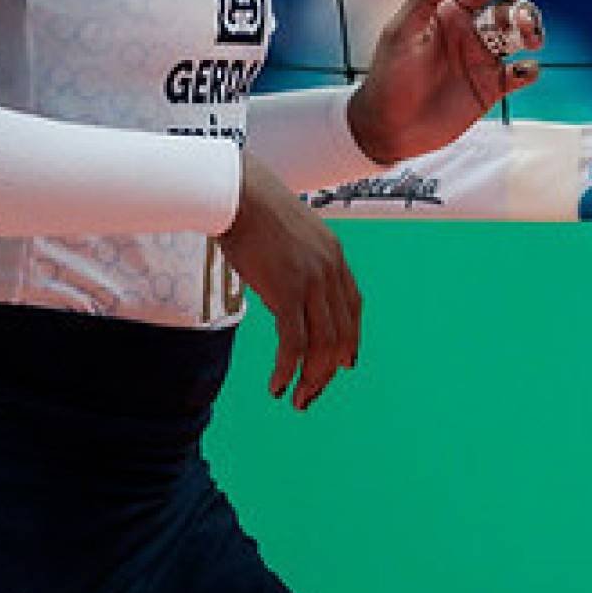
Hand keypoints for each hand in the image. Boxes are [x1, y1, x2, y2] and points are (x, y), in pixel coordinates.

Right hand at [217, 154, 362, 408]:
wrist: (238, 194)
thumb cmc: (253, 212)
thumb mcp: (288, 238)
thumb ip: (296, 265)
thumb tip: (285, 291)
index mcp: (334, 257)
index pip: (353, 308)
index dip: (351, 339)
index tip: (344, 364)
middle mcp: (330, 270)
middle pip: (341, 333)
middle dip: (328, 370)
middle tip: (311, 395)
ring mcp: (312, 281)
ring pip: (323, 344)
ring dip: (312, 378)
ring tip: (297, 398)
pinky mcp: (287, 290)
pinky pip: (295, 341)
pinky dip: (288, 368)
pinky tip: (277, 385)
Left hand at [344, 0, 542, 163]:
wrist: (390, 128)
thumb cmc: (388, 78)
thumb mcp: (401, 33)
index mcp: (450, 13)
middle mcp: (470, 32)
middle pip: (509, 10)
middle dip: (523, 11)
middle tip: (522, 25)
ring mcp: (483, 60)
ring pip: (520, 37)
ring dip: (533, 33)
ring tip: (532, 41)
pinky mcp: (492, 87)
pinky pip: (522, 73)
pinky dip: (530, 69)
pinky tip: (522, 71)